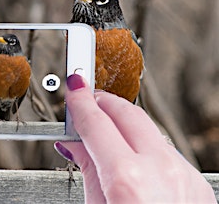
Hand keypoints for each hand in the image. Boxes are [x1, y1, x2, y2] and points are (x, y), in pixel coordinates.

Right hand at [55, 74, 215, 202]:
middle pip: (128, 113)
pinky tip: (128, 154)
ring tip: (102, 132)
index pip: (97, 123)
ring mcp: (184, 175)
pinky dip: (143, 145)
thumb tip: (75, 143)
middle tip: (85, 101)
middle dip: (104, 102)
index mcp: (128, 180)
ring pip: (148, 129)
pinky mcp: (195, 181)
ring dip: (123, 124)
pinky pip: (164, 149)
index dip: (80, 101)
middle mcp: (162, 170)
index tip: (74, 88)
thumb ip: (87, 168)